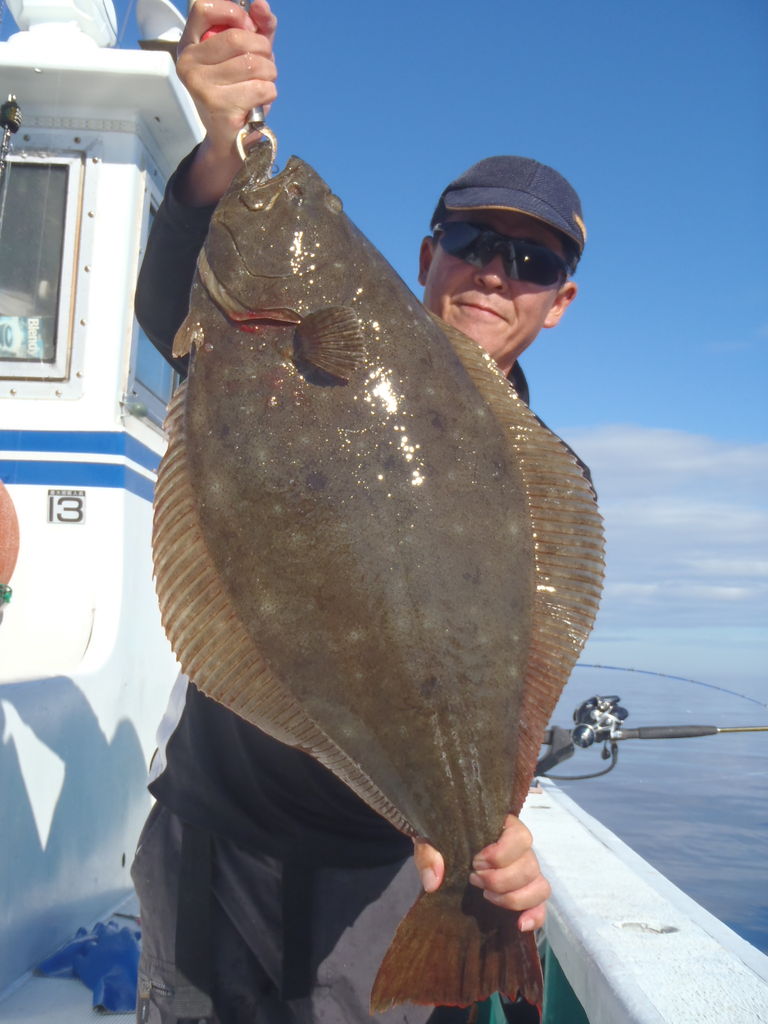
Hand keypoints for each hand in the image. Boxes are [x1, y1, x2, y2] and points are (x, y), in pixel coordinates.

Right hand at [175, 0, 277, 204]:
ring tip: (261, 86)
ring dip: (269, 74)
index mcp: (189, 45)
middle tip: (263, 66)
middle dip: (263, 51)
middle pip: (239, 38)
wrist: (231, 140)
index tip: (248, 27)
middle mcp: (188, 64)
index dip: (234, 12)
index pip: (203, 7)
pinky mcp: (218, 107)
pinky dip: (269, 93)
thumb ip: (258, 28)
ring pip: (254, 64)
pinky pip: (260, 88)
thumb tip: (261, 5)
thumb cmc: (238, 92)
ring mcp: (200, 86)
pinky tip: (258, 102)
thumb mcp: (247, 55)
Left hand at [412, 815, 550, 932]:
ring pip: (540, 887)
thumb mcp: (431, 838)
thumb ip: (430, 853)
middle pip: (530, 866)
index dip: (501, 854)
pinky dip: (535, 916)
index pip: (520, 838)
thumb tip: (434, 881)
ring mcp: (526, 871)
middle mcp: (521, 848)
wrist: (443, 848)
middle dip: (500, 880)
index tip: (475, 862)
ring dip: (513, 898)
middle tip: (474, 880)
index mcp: (504, 826)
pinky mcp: (525, 892)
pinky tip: (520, 925)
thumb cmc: (442, 836)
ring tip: (486, 896)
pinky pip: (541, 905)